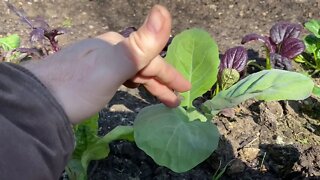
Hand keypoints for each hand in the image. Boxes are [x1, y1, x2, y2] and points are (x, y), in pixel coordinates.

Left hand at [23, 5, 190, 122]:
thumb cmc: (79, 86)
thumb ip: (141, 43)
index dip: (170, 75)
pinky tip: (130, 88)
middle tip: (175, 99)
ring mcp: (97, 64)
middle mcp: (108, 51)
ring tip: (161, 99)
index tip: (185, 88)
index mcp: (116, 46)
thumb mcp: (114, 65)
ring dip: (148, 84)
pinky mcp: (89, 78)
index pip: (151, 59)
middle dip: (161, 81)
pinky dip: (131, 84)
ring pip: (131, 72)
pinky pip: (119, 77)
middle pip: (142, 65)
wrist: (38, 102)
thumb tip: (163, 9)